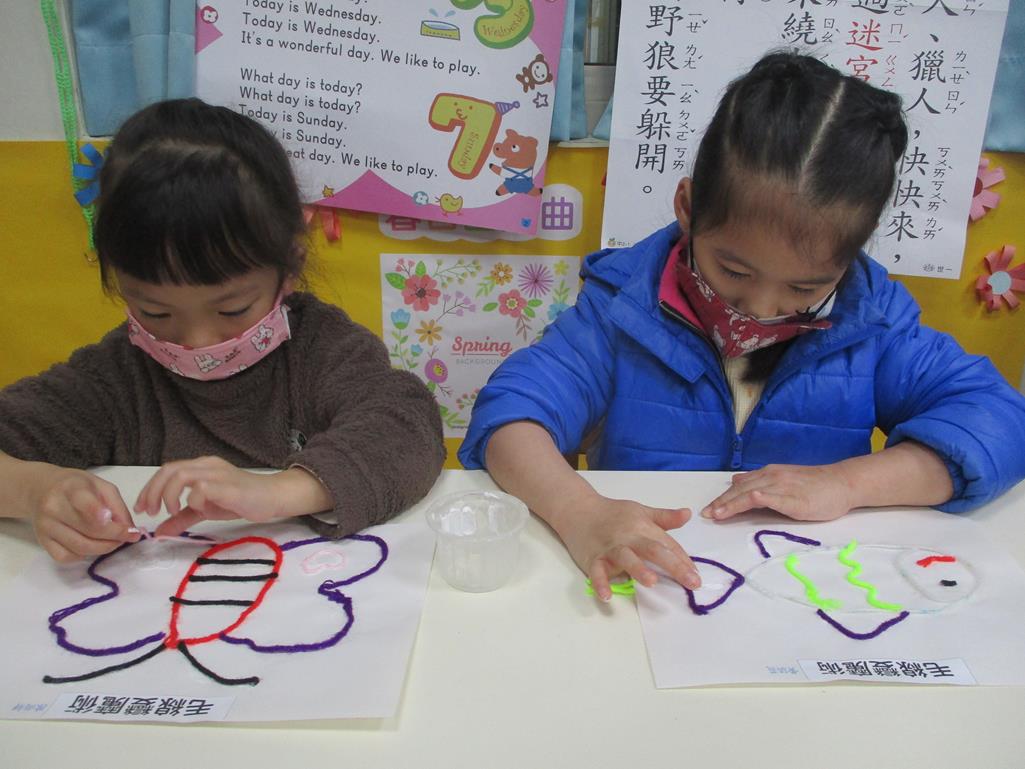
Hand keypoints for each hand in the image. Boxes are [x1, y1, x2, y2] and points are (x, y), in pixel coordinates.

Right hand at [27, 466, 140, 561]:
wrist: (43, 491)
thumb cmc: (78, 487)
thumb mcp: (102, 486)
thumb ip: (117, 506)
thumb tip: (129, 529)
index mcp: (70, 488)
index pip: (84, 503)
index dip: (100, 514)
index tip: (119, 524)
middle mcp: (53, 508)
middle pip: (89, 530)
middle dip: (115, 537)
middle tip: (130, 536)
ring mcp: (46, 527)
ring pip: (80, 547)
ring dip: (104, 548)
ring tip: (116, 541)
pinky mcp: (43, 543)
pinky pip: (68, 557)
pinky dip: (86, 555)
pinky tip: (94, 545)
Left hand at [135, 457, 330, 536]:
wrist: (272, 497)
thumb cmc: (240, 500)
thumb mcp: (205, 510)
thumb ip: (182, 518)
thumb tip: (159, 532)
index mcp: (200, 467)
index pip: (167, 470)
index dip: (149, 488)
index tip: (142, 508)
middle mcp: (207, 465)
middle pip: (169, 470)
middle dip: (153, 491)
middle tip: (151, 511)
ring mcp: (218, 474)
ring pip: (181, 475)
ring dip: (169, 494)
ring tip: (169, 511)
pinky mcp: (228, 487)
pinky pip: (202, 488)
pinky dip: (192, 499)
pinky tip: (196, 509)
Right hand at [554, 495, 700, 600]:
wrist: (578, 510)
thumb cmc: (613, 514)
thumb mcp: (641, 511)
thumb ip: (665, 517)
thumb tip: (688, 514)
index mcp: (643, 527)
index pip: (667, 545)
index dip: (683, 561)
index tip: (696, 577)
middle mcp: (628, 537)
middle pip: (653, 550)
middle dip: (674, 566)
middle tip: (692, 582)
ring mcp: (610, 549)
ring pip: (626, 558)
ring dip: (638, 569)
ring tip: (652, 582)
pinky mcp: (593, 559)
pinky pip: (596, 572)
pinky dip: (600, 584)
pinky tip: (607, 596)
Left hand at [701, 463, 854, 521]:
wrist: (842, 483)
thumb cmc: (814, 486)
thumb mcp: (782, 480)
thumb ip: (760, 482)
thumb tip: (737, 482)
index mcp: (768, 474)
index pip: (739, 487)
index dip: (722, 499)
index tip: (708, 510)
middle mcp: (772, 477)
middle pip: (740, 491)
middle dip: (721, 504)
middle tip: (705, 515)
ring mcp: (783, 487)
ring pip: (752, 494)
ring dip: (733, 503)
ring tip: (717, 513)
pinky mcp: (796, 499)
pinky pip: (776, 496)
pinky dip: (762, 496)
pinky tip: (751, 499)